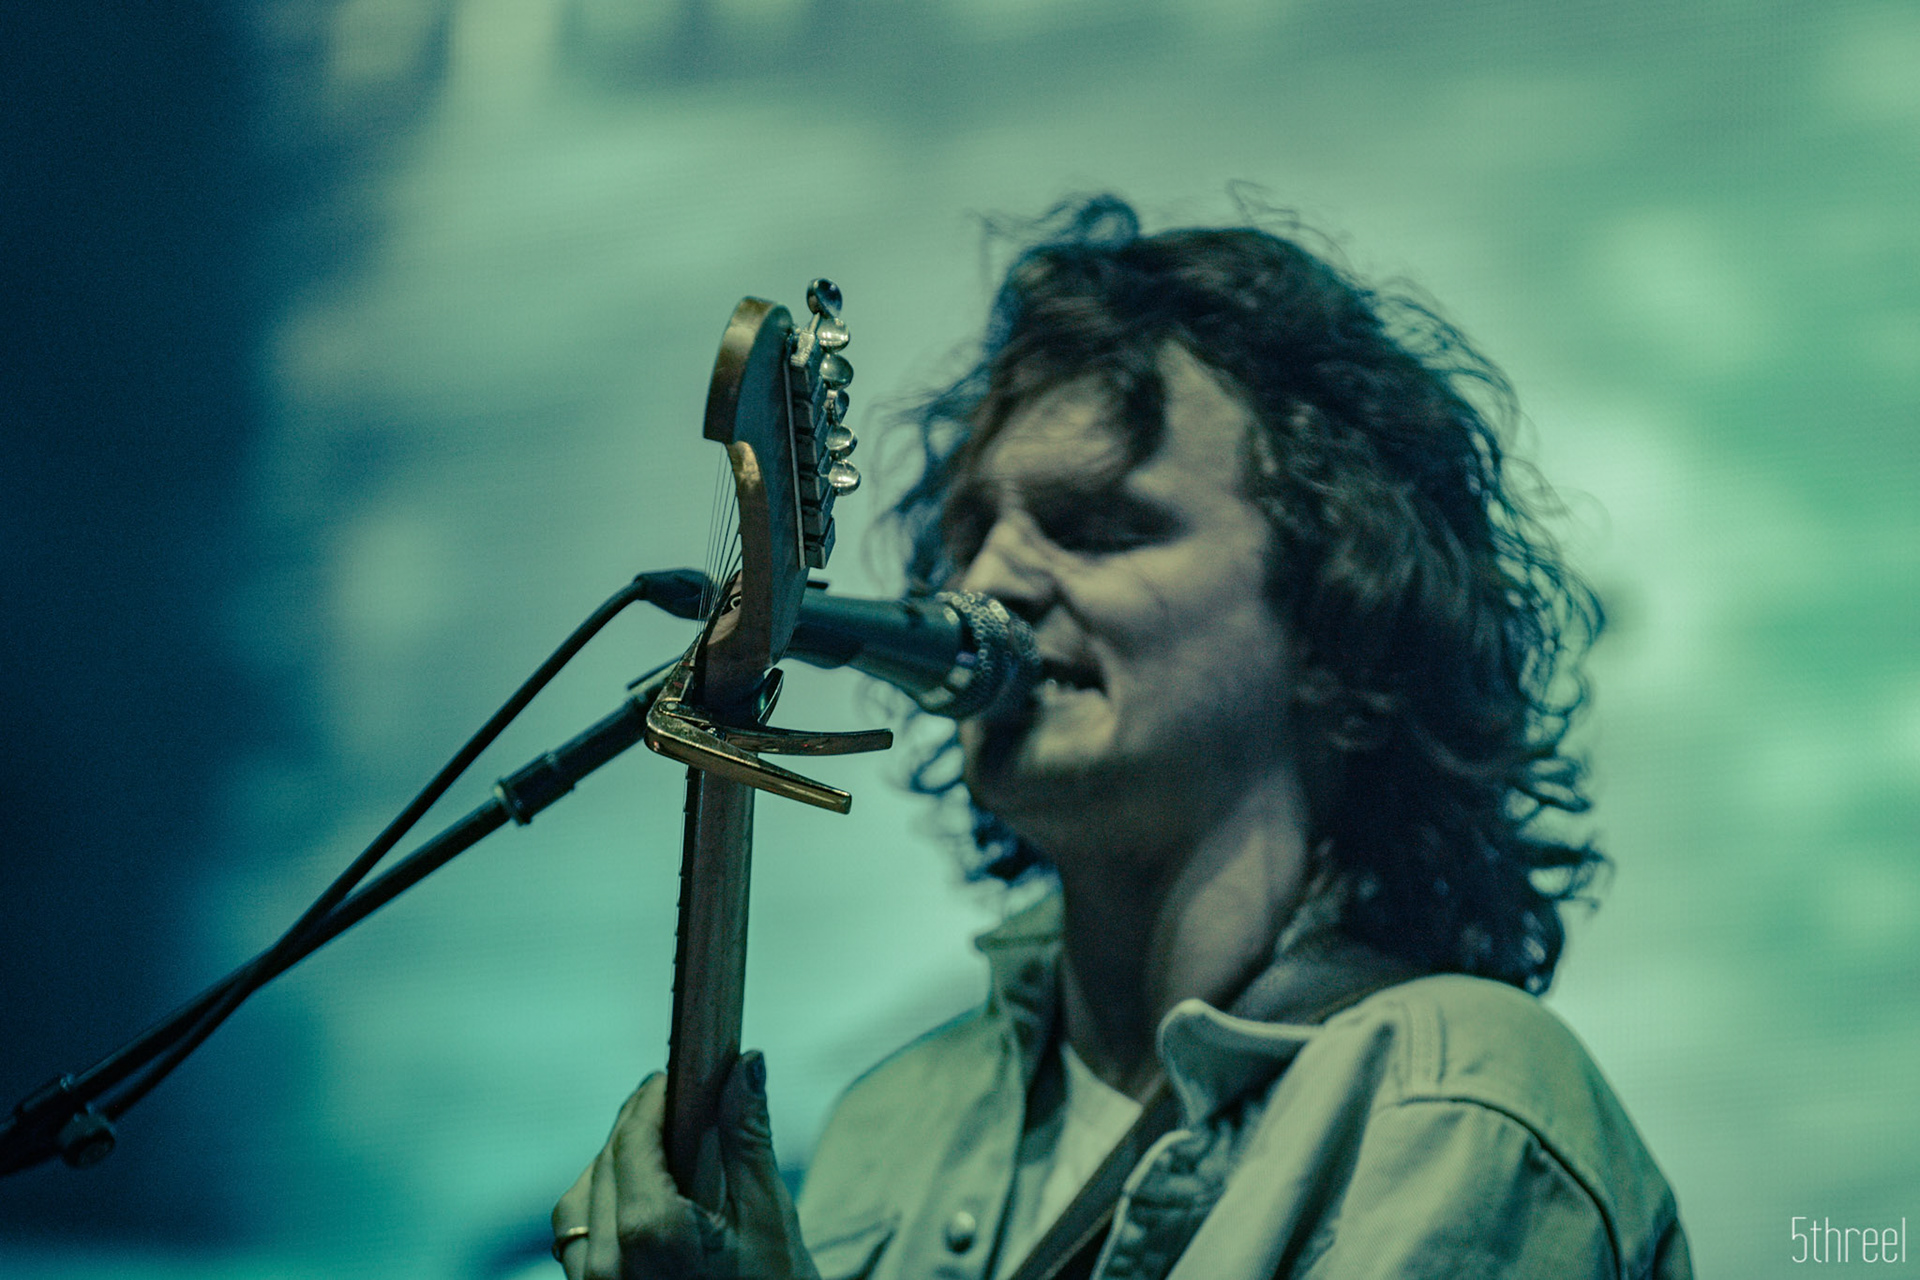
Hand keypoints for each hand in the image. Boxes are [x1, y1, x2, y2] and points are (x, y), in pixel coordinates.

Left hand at [552, 1051, 818, 1279]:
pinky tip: (640, 1208)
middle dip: (635, 1128)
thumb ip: (749, 1136)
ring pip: (577, 1205)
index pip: (632, 1137)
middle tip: (676, 1105)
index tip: (673, 1075)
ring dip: (610, 1169)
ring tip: (657, 1156)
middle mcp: (606, 1264)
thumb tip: (745, 1063)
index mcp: (650, 1233)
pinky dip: (599, 1212)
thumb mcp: (770, 1219)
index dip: (651, 1098)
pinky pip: (575, 1246)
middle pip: (604, 1164)